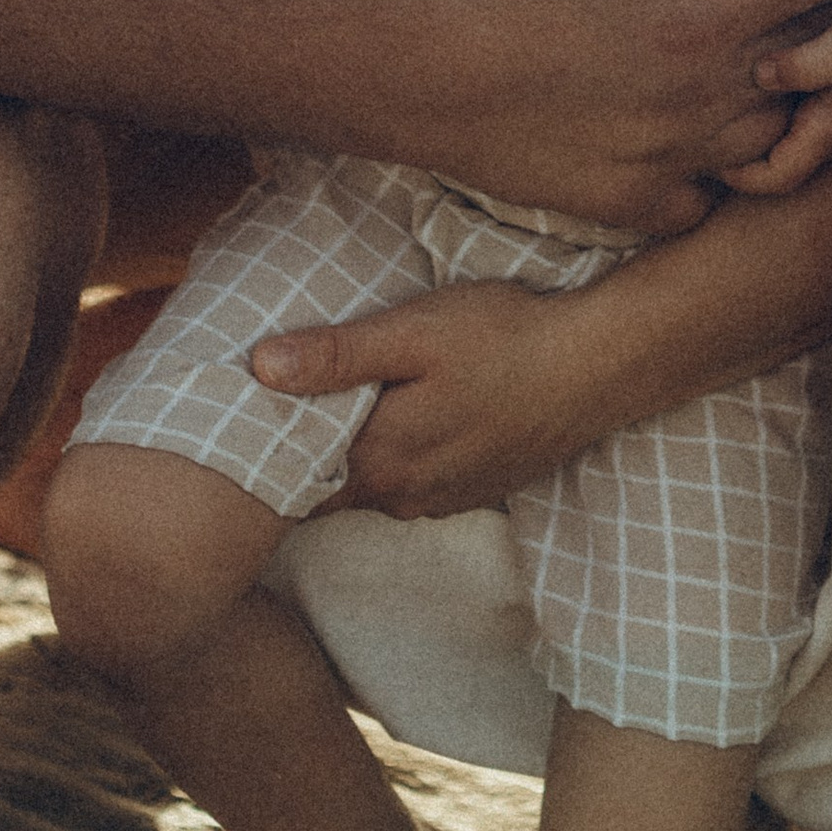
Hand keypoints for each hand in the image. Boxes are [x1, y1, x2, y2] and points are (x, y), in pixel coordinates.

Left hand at [253, 284, 602, 514]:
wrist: (598, 366)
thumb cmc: (505, 338)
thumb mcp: (413, 332)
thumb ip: (337, 356)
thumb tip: (258, 368)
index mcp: (379, 461)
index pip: (292, 481)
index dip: (261, 459)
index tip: (233, 430)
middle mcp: (404, 496)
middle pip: (327, 487)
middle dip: (298, 457)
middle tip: (266, 416)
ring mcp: (441, 498)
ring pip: (371, 486)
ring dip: (350, 457)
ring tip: (326, 412)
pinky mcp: (472, 489)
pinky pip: (410, 484)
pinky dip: (393, 459)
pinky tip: (397, 420)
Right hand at [402, 0, 831, 233]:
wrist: (413, 73)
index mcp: (695, 21)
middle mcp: (698, 101)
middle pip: (808, 67)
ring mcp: (668, 162)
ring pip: (769, 139)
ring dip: (789, 102)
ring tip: (798, 74)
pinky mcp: (631, 205)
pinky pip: (708, 197)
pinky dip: (722, 170)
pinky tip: (716, 141)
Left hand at [721, 0, 831, 191]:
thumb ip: (807, 64)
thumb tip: (762, 74)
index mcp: (827, 129)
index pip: (774, 178)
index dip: (736, 174)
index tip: (706, 151)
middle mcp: (830, 133)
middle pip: (773, 164)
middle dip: (735, 154)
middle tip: (695, 127)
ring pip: (782, 140)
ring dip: (752, 130)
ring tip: (712, 104)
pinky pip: (795, 118)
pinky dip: (770, 110)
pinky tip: (752, 81)